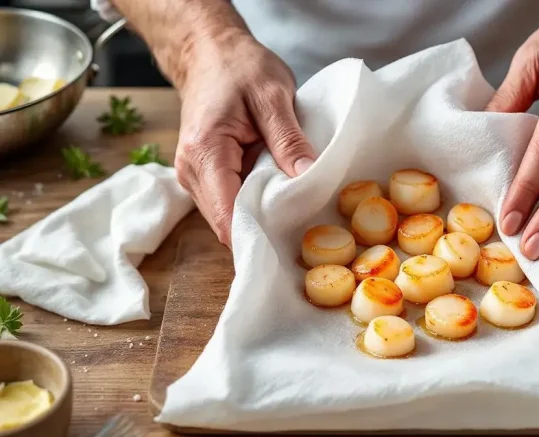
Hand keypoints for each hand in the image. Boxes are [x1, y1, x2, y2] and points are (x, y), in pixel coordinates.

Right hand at [174, 29, 315, 246]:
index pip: (228, 217)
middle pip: (228, 224)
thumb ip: (289, 139)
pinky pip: (231, 204)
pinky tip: (279, 199)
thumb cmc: (238, 67)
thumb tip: (308, 177)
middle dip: (265, 231)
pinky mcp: (205, 178)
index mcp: (205, 153)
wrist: (209, 52)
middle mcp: (191, 173)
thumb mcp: (272, 96)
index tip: (292, 243)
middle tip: (305, 229)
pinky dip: (255, 206)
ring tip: (295, 213)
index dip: (258, 238)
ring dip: (260, 219)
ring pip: (229, 218)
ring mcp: (195, 178)